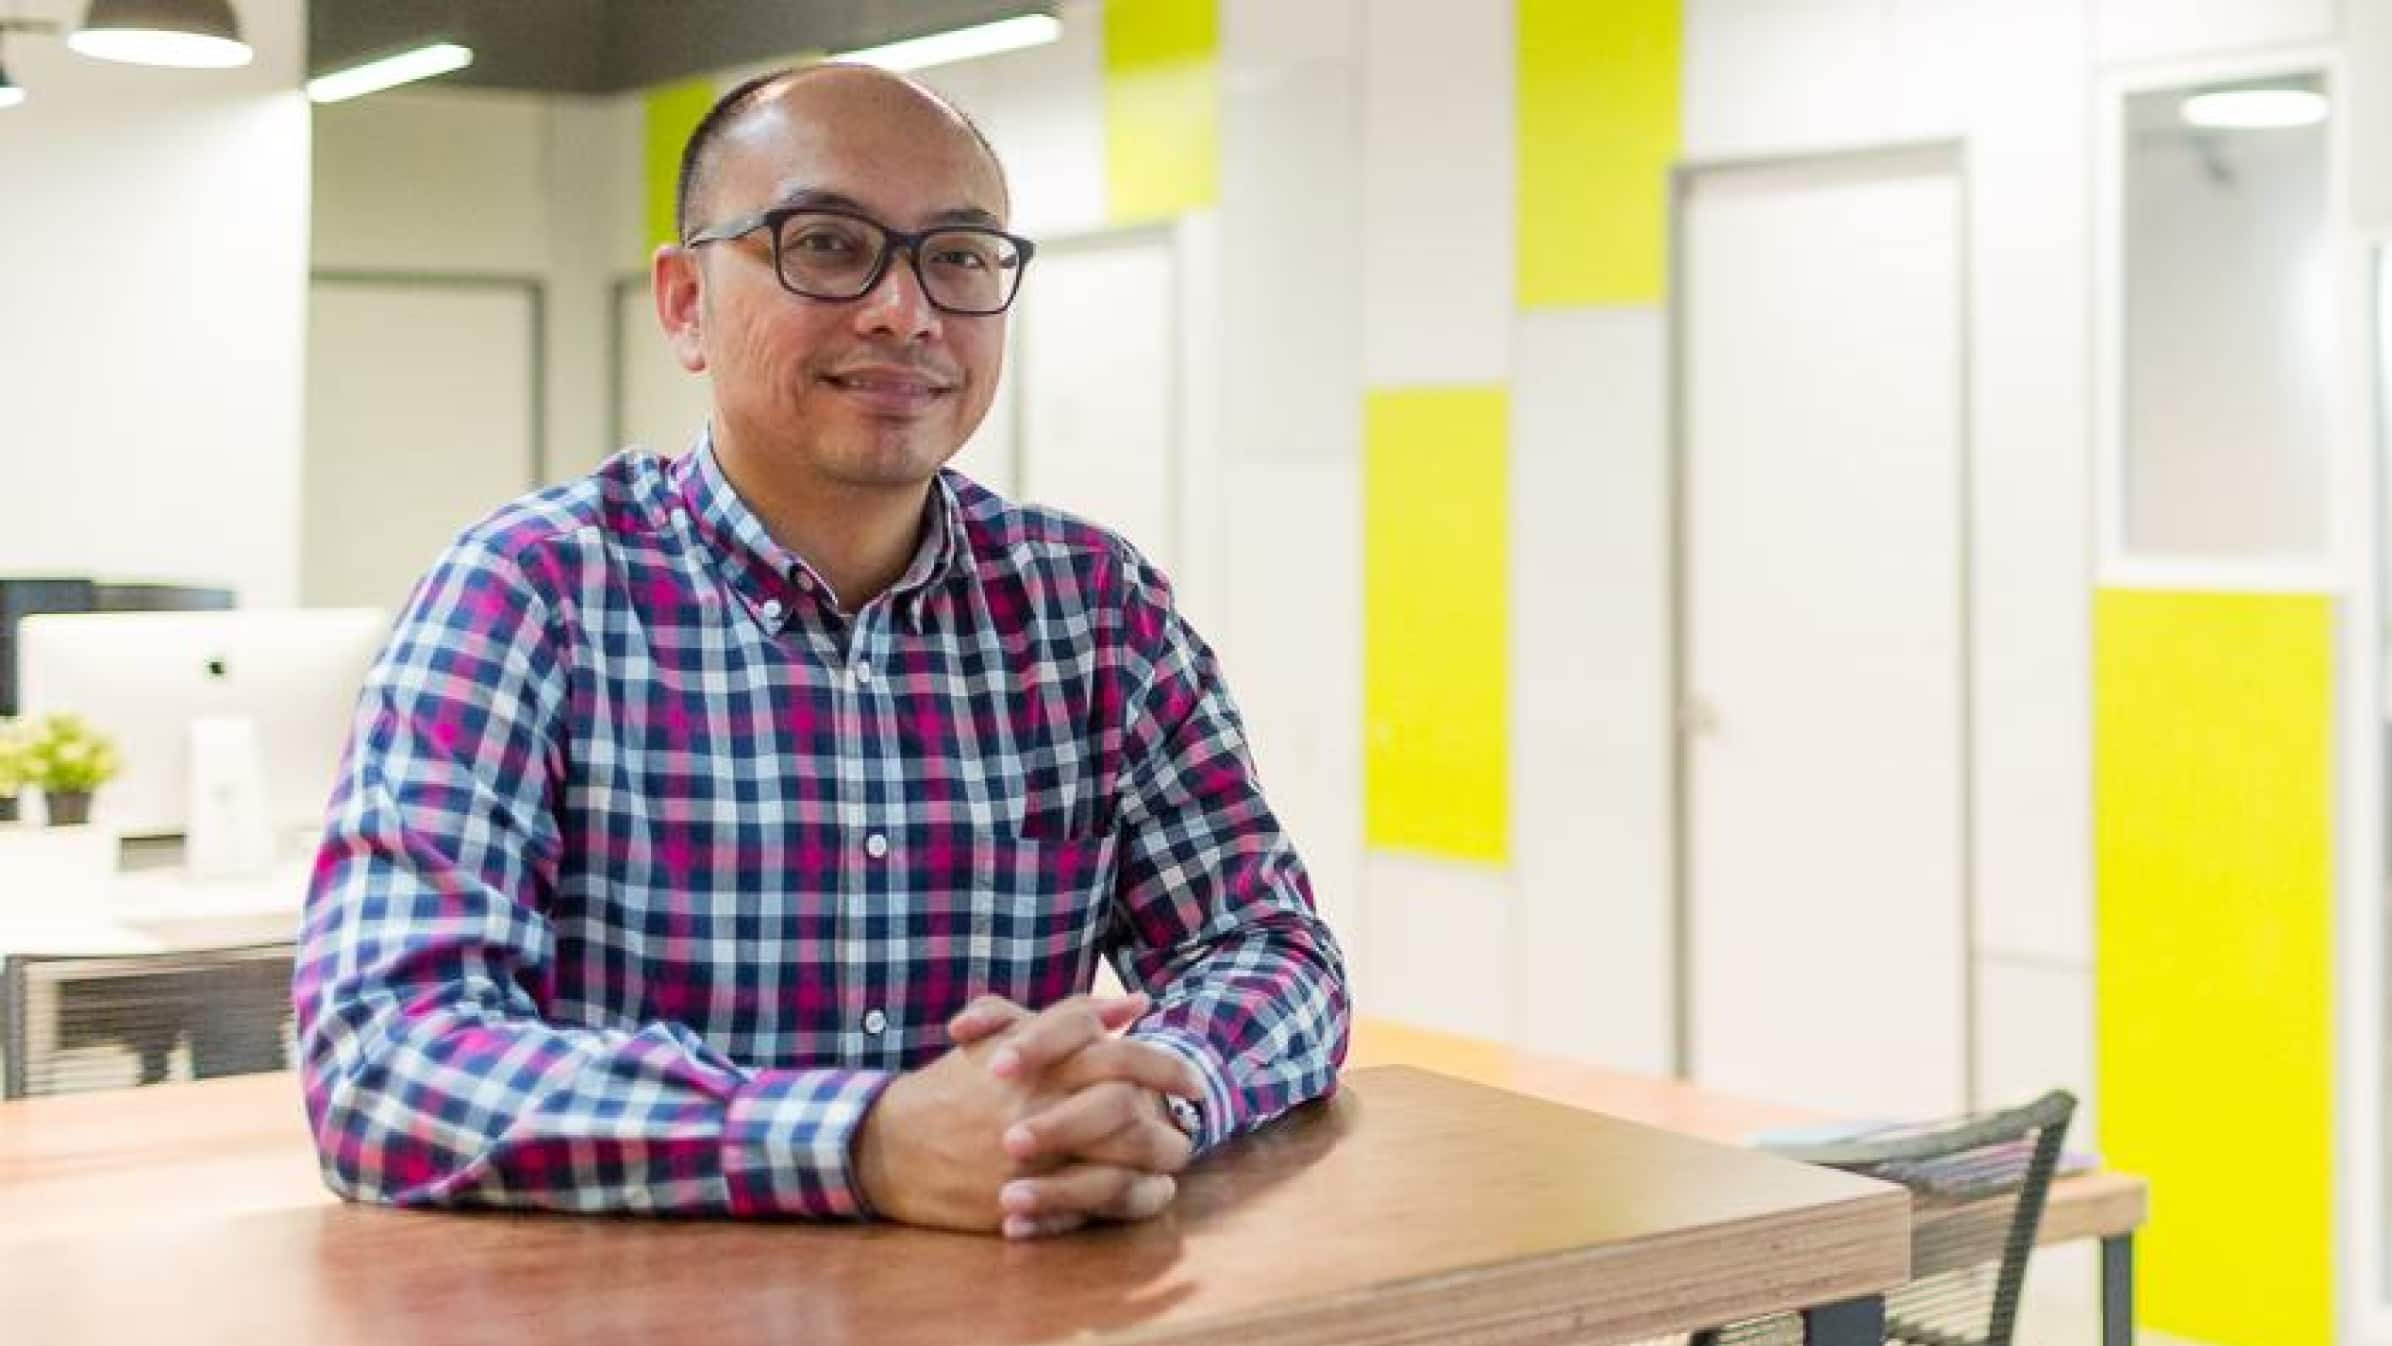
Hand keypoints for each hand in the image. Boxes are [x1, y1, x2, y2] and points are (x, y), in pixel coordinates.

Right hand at [851, 994, 1185, 1236]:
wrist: (888, 1146)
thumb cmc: (952, 1085)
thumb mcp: (1003, 1036)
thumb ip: (1068, 1017)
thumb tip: (1133, 1005)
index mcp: (1039, 1061)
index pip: (1118, 1053)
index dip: (1164, 1063)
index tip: (1192, 1078)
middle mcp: (1040, 1104)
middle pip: (1129, 1105)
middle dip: (1171, 1113)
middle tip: (1195, 1116)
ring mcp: (1033, 1155)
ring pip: (1119, 1159)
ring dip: (1157, 1160)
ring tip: (1175, 1156)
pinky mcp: (1023, 1198)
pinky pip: (1091, 1203)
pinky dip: (1126, 1199)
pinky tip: (1146, 1192)